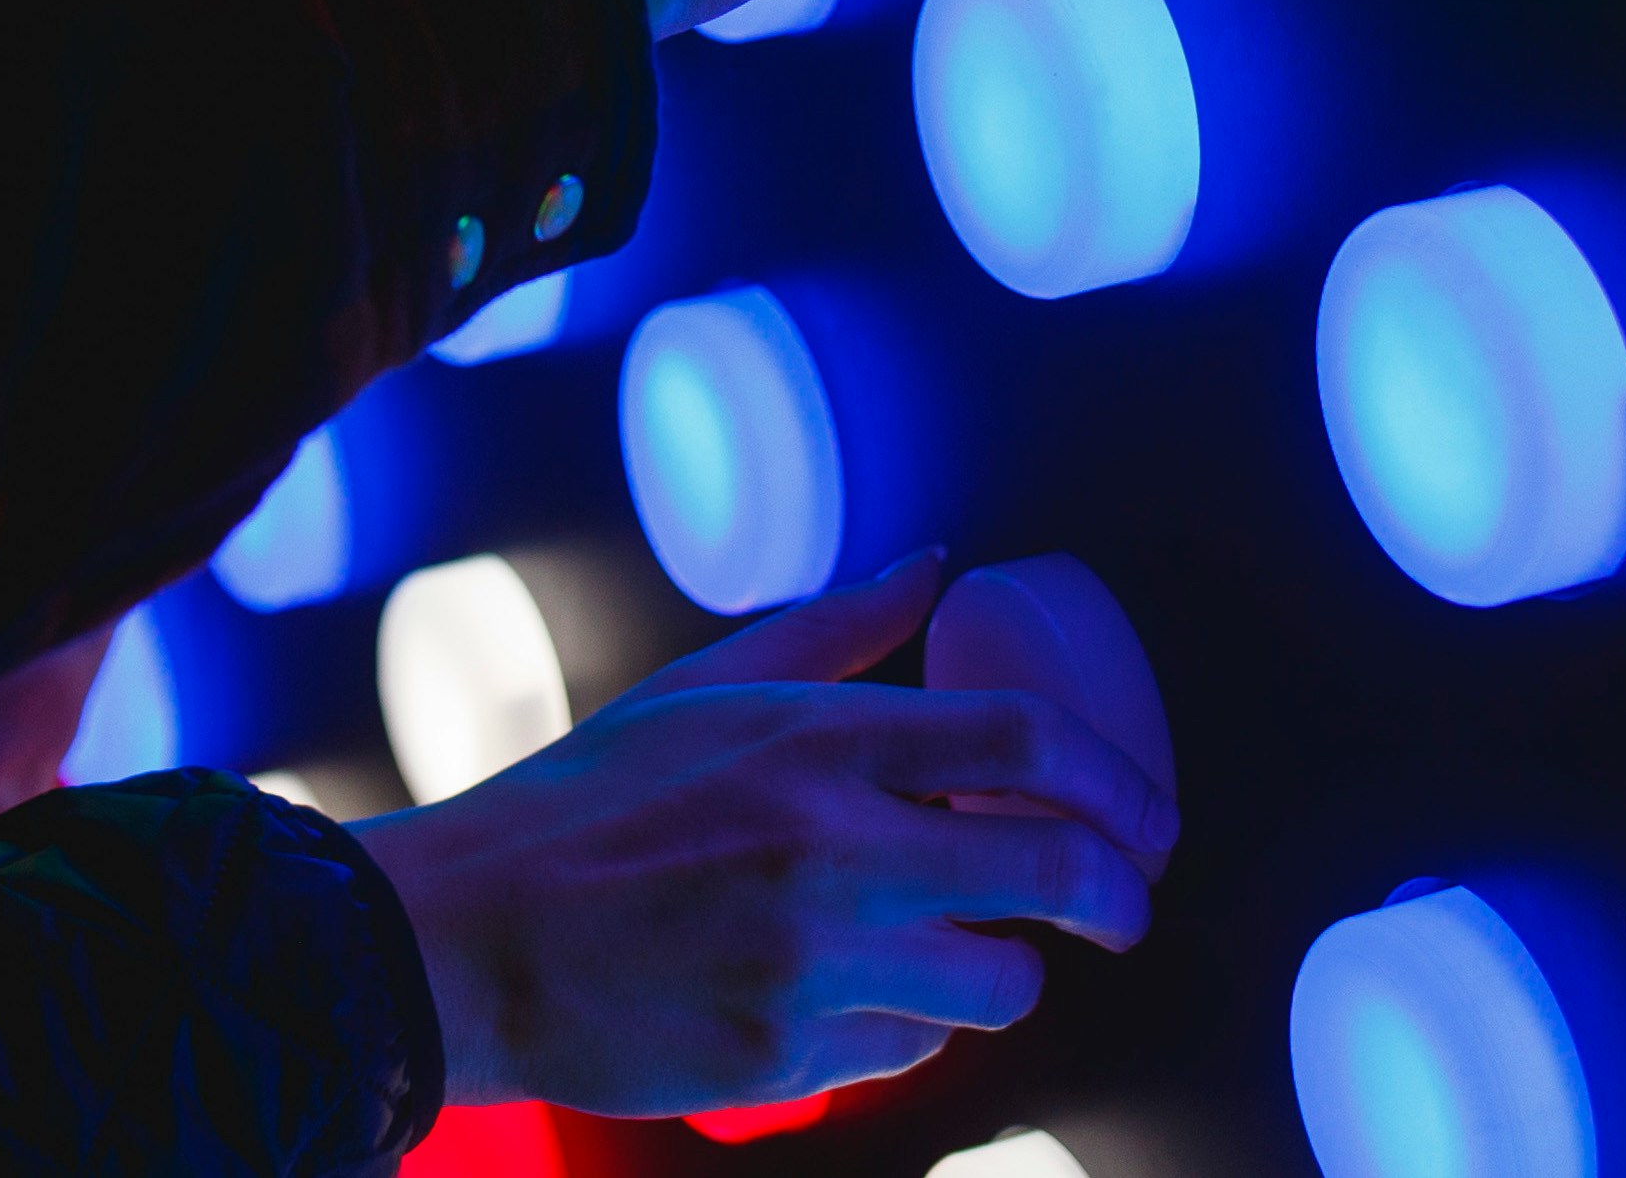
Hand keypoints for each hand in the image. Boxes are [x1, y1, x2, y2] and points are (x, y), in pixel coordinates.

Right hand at [351, 550, 1177, 1115]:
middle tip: (1124, 903)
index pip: (1025, 742)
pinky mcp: (788, 1063)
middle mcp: (834, 850)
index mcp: (820, 740)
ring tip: (962, 942)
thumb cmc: (594, 797)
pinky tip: (848, 988)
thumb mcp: (711, 685)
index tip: (1147, 815)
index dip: (1117, 780)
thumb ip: (839, 631)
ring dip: (1001, 964)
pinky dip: (903, 1024)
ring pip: (993, 982)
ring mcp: (814, 967)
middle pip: (1051, 872)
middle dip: (1116, 895)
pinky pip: (905, 1053)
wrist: (477, 937)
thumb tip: (938, 563)